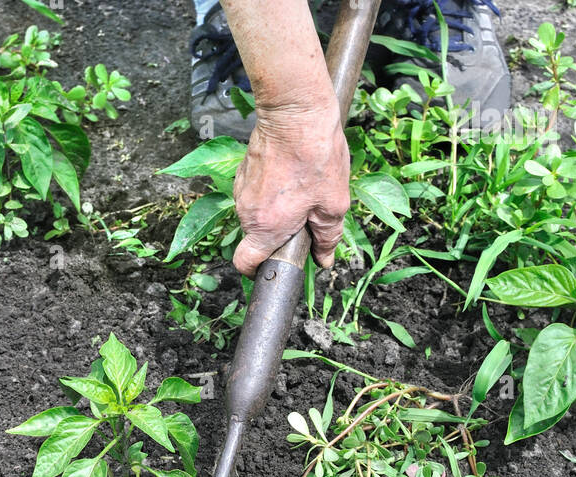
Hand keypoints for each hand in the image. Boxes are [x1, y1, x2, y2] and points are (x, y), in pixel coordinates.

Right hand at [232, 99, 349, 277]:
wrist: (296, 108)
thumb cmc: (316, 154)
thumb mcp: (333, 203)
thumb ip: (328, 237)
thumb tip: (324, 259)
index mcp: (266, 226)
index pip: (245, 263)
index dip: (257, 270)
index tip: (272, 264)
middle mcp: (247, 211)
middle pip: (256, 237)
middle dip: (278, 234)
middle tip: (304, 217)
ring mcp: (242, 189)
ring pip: (257, 214)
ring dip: (276, 211)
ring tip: (301, 190)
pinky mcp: (244, 171)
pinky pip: (256, 193)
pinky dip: (270, 192)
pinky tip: (290, 175)